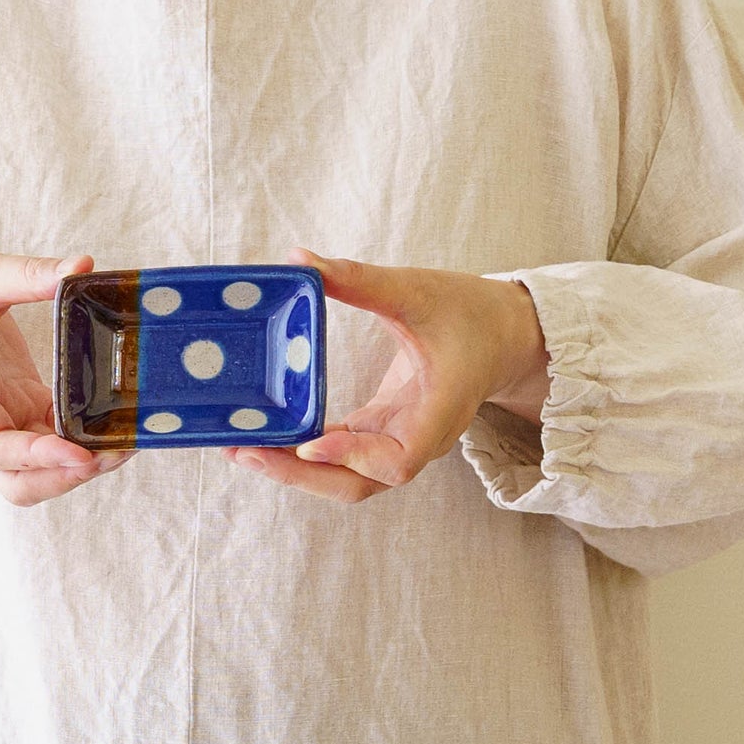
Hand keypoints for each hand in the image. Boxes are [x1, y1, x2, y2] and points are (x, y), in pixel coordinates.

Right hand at [0, 241, 131, 505]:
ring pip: (36, 472)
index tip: (82, 454)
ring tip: (122, 445)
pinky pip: (54, 441)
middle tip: (113, 453)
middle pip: (16, 480)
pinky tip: (116, 425)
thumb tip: (82, 266)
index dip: (37, 457)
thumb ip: (28, 274)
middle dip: (64, 476)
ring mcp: (1, 418)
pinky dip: (84, 441)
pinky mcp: (22, 408)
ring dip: (77, 468)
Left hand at [221, 247, 548, 502]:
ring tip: (240, 448)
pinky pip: (341, 458)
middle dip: (300, 475)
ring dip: (295, 471)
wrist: (503, 335)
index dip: (352, 456)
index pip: (398, 458)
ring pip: (346, 480)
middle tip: (245, 450)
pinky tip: (265, 435)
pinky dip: (303, 453)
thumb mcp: (416, 289)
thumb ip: (358, 278)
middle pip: (358, 483)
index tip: (309, 443)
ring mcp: (399, 443)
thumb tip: (299, 259)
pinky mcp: (382, 435)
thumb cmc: (469, 312)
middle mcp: (419, 439)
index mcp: (440, 411)